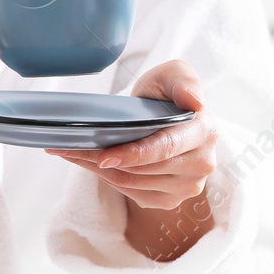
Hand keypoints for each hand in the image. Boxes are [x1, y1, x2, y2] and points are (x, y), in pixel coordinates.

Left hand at [45, 60, 218, 211]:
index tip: (104, 156)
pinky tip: (93, 164)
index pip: (165, 148)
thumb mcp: (174, 74)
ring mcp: (189, 186)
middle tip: (68, 148)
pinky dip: (109, 179)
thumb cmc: (166, 94)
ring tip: (73, 153)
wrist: (168, 118)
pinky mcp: (171, 199)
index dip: (134, 154)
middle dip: (103, 160)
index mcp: (205, 132)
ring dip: (100, 170)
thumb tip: (194, 102)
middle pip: (145, 169)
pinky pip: (133, 193)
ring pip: (134, 183)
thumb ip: (184, 80)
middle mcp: (202, 164)